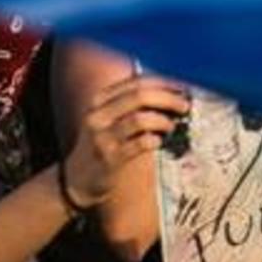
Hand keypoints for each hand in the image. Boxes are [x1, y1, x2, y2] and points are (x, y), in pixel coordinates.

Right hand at [61, 75, 188, 205]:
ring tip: (171, 126)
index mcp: (99, 100)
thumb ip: (131, 105)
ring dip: (163, 121)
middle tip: (184, 106)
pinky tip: (159, 142)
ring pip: (140, 119)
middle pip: (140, 96)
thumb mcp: (107, 119)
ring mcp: (103, 137)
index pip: (136, 82)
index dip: (164, 83)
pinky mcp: (110, 158)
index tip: (182, 88)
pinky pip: (140, 144)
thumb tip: (170, 95)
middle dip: (168, 98)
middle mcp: (99, 115)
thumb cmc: (101, 144)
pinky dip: (155, 140)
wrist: (77, 179)